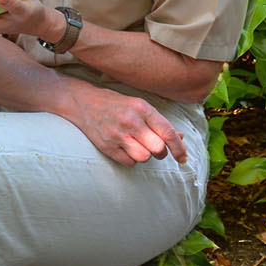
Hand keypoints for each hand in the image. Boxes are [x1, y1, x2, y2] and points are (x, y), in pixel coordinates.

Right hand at [62, 86, 186, 165]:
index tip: (183, 157)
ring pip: (144, 158)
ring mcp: (117, 135)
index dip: (179, 148)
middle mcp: (131, 121)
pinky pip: (129, 163)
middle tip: (155, 148)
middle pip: (158, 148)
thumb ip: (159, 122)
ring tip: (138, 147)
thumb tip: (181, 137)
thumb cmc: (116, 105)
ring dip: (145, 156)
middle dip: (161, 152)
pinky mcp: (107, 146)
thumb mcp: (139, 106)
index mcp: (142, 108)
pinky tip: (126, 149)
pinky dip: (131, 160)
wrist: (83, 103)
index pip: (167, 132)